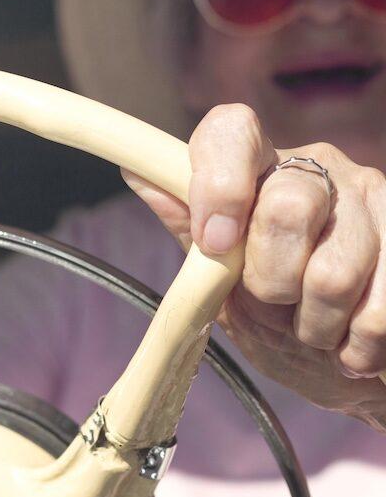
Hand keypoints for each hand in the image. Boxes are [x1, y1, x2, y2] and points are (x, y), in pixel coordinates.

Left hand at [125, 103, 385, 432]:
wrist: (344, 365)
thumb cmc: (274, 317)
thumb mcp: (219, 280)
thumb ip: (191, 228)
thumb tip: (135, 172)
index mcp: (258, 170)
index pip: (231, 130)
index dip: (218, 182)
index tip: (215, 242)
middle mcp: (319, 170)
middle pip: (286, 206)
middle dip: (270, 282)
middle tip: (277, 305)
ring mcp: (375, 199)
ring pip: (334, 271)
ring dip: (316, 326)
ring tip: (316, 332)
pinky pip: (380, 308)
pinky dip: (358, 345)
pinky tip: (353, 346)